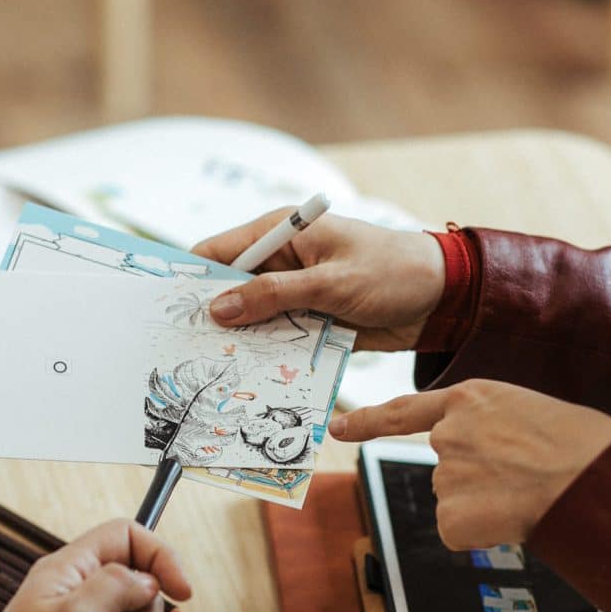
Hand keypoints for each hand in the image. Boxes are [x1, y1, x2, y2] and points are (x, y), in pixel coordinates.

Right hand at [191, 210, 444, 350]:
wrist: (444, 299)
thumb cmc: (394, 272)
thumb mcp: (332, 282)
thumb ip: (274, 295)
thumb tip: (219, 309)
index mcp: (282, 234)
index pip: (219, 252)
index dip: (191, 279)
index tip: (166, 310)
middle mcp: (281, 263)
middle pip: (229, 291)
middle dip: (212, 318)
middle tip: (185, 351)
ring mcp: (295, 294)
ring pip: (251, 321)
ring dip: (240, 342)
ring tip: (214, 370)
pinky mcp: (310, 321)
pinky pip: (277, 340)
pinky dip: (267, 355)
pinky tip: (251, 377)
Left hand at [330, 382, 610, 547]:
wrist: (590, 476)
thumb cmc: (578, 443)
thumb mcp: (528, 412)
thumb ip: (492, 428)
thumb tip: (488, 462)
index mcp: (468, 400)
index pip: (405, 411)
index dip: (368, 421)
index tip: (337, 429)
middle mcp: (447, 435)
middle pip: (447, 468)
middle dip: (478, 480)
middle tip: (524, 478)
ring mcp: (445, 475)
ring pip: (456, 501)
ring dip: (485, 505)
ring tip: (528, 494)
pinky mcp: (450, 516)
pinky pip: (459, 532)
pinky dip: (483, 534)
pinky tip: (513, 519)